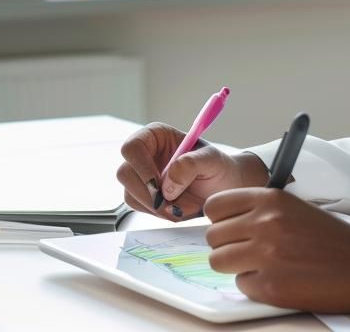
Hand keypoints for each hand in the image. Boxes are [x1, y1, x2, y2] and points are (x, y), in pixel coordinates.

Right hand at [117, 122, 268, 220]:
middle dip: (148, 193)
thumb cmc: (218, 168)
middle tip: (172, 203)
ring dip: (156, 206)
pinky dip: (158, 213)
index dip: (141, 167)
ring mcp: (141, 176)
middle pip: (125, 173)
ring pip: (130, 194)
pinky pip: (139, 208)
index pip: (133, 147)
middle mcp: (144, 154)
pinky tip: (178, 209)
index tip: (159, 185)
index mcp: (156, 136)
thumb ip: (191, 165)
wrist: (223, 188)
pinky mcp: (143, 195)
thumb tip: (167, 185)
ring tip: (184, 205)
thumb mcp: (212, 161)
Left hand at [203, 188, 349, 312]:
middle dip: (227, 245)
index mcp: (271, 199)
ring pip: (219, 261)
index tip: (230, 227)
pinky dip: (255, 286)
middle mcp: (265, 224)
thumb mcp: (295, 208)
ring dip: (236, 266)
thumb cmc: (335, 239)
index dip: (220, 219)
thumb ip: (261, 211)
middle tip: (250, 250)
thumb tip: (224, 223)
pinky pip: (241, 285)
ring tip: (263, 265)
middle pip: (213, 236)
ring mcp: (266, 256)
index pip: (215, 206)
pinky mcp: (270, 287)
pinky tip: (280, 279)